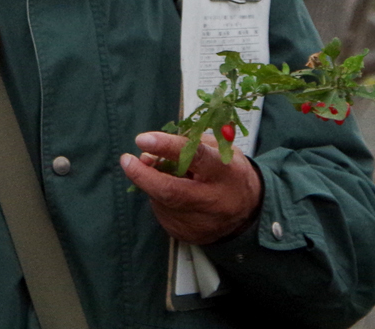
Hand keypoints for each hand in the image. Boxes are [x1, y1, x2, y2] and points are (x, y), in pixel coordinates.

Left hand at [119, 130, 262, 244]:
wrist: (247, 212)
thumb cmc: (228, 172)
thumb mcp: (218, 149)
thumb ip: (185, 146)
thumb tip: (148, 153)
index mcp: (224, 172)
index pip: (195, 157)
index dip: (168, 147)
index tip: (143, 139)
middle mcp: (212, 200)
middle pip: (171, 191)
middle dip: (143, 176)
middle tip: (127, 160)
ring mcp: (200, 222)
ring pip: (162, 201)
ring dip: (154, 184)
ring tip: (166, 175)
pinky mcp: (188, 235)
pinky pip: (163, 213)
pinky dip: (160, 199)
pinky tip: (174, 195)